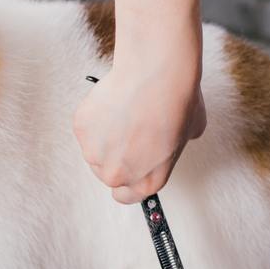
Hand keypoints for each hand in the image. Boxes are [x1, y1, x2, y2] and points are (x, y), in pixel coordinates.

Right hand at [73, 37, 205, 204]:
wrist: (156, 73)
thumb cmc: (176, 101)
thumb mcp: (188, 136)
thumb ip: (169, 150)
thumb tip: (164, 142)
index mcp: (147, 183)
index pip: (126, 195)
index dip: (129, 177)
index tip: (129, 164)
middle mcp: (118, 174)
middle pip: (108, 172)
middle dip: (116, 154)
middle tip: (130, 130)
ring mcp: (95, 152)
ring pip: (94, 149)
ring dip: (104, 135)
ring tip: (123, 112)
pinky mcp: (81, 128)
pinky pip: (86, 126)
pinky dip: (95, 116)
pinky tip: (113, 101)